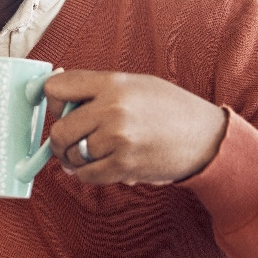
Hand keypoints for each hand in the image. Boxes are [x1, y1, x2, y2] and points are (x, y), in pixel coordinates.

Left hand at [44, 70, 227, 184]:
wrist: (206, 138)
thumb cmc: (169, 109)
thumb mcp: (134, 84)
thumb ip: (95, 88)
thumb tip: (52, 92)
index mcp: (111, 82)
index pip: (56, 87)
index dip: (51, 101)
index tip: (58, 110)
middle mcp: (112, 108)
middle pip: (59, 129)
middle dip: (59, 140)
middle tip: (69, 142)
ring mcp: (118, 138)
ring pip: (72, 155)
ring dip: (77, 158)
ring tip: (96, 152)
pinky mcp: (125, 165)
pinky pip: (87, 175)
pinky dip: (88, 174)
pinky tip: (102, 165)